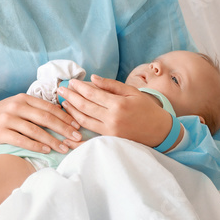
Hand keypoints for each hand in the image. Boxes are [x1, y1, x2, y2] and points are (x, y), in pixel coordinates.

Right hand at [0, 94, 82, 153]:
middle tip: (76, 138)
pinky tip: (46, 151)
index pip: (49, 107)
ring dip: (53, 140)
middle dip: (64, 129)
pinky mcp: (1, 132)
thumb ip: (32, 109)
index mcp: (23, 98)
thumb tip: (58, 117)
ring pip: (36, 130)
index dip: (65, 117)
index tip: (77, 126)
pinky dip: (36, 146)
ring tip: (64, 148)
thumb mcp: (14, 107)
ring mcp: (8, 119)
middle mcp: (16, 106)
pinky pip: (23, 140)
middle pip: (46, 118)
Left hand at [58, 75, 172, 146]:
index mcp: (118, 104)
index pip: (92, 93)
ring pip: (84, 121)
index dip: (79, 87)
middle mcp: (112, 119)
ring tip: (63, 102)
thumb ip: (111, 85)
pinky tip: (67, 132)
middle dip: (70, 97)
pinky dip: (77, 138)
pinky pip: (89, 138)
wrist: (160, 131)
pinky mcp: (110, 140)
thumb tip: (92, 78)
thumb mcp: (131, 92)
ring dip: (71, 111)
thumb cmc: (146, 108)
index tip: (71, 82)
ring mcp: (110, 132)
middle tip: (60, 90)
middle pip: (85, 106)